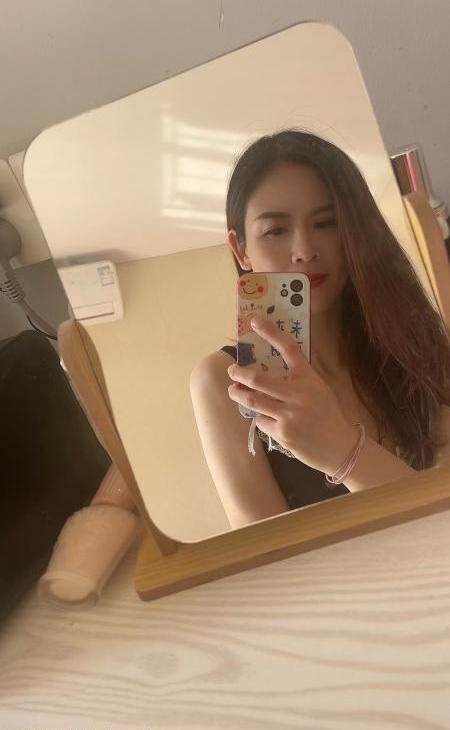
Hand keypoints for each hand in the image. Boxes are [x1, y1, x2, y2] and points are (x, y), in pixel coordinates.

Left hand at [228, 314, 358, 473]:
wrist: (340, 447)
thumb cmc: (327, 414)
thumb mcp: (318, 389)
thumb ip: (297, 379)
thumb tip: (266, 371)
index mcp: (309, 378)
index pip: (289, 349)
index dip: (271, 332)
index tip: (255, 321)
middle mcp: (299, 394)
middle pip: (258, 379)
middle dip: (239, 373)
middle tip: (232, 371)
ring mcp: (290, 415)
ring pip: (252, 401)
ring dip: (238, 394)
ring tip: (233, 390)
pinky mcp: (283, 433)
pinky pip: (261, 421)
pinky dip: (259, 417)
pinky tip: (264, 418)